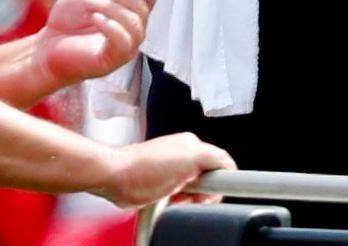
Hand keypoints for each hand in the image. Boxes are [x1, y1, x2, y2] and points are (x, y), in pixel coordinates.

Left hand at [33, 0, 157, 87]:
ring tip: (86, 3)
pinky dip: (109, 25)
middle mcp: (134, 29)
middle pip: (140, 5)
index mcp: (131, 10)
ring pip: (133, 21)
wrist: (46, 46)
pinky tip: (94, 19)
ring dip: (108, 6)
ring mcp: (126, 47)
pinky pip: (123, 41)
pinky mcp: (113, 60)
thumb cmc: (69, 20)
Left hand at [100, 133, 235, 207]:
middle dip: (203, 192)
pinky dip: (178, 203)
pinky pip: (181, 200)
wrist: (116, 178)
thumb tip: (231, 167)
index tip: (209, 189)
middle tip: (189, 192)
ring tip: (175, 195)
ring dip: (189, 199)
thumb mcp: (190, 157)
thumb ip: (216, 158)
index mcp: (192, 145)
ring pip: (196, 193)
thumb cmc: (144, 166)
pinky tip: (168, 200)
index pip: (221, 163)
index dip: (219, 180)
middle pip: (210, 180)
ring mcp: (172, 172)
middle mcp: (183, 156)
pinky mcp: (162, 187)